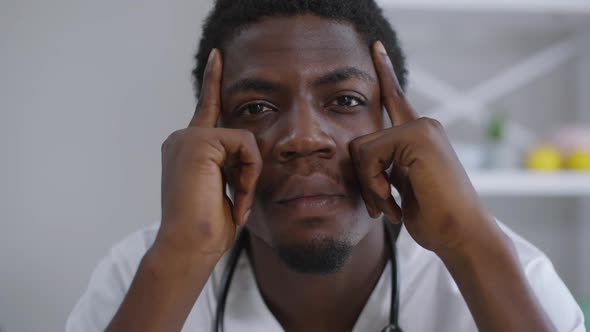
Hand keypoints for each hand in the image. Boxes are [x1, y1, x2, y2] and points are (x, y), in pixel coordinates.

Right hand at [157, 49, 261, 256]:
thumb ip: (229, 165)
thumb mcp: (223, 190)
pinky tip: (235, 194)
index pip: (206, 109)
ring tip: (235, 200)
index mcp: (185, 149)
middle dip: (247, 170)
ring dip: (248, 175)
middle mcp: (182, 139)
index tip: (218, 56)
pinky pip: (245, 145)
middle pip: (238, 135)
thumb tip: (247, 153)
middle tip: (237, 201)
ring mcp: (187, 138)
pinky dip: (249, 173)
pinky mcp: (198, 141)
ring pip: (243, 140)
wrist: (187, 247)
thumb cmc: (206, 228)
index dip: (213, 82)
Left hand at [350, 41, 498, 253]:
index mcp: (418, 136)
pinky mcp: (417, 136)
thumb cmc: (434, 217)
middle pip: (360, 141)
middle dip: (363, 180)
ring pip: (361, 149)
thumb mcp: (403, 187)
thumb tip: (358, 154)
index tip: (376, 47)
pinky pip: (368, 155)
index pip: (395, 100)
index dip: (385, 75)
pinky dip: (373, 186)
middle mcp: (421, 125)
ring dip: (369, 187)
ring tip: (391, 207)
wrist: (461, 234)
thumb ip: (387, 165)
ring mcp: (421, 128)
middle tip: (382, 205)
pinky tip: (395, 204)